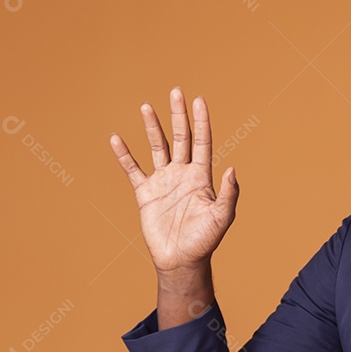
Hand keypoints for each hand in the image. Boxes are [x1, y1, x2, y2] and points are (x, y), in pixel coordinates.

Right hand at [109, 87, 238, 274]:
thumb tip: (233, 168)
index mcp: (202, 177)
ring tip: (146, 106)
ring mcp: (163, 181)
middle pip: (181, 138)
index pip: (202, 142)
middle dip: (178, 115)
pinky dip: (124, 155)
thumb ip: (229, 193)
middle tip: (176, 91)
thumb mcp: (222, 217)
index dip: (201, 121)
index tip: (198, 100)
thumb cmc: (205, 241)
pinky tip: (116, 139)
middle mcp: (183, 174)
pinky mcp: (145, 193)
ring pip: (158, 147)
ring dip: (153, 128)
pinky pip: (133, 170)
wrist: (181, 260)